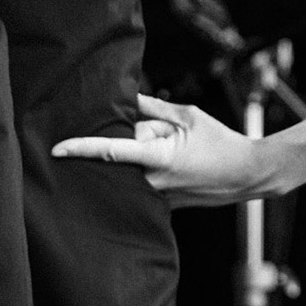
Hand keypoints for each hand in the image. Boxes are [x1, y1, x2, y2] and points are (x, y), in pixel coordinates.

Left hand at [52, 92, 268, 207]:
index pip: (110, 151)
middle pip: (122, 157)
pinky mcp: (165, 206)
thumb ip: (154, 108)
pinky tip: (178, 164)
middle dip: (135, 140)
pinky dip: (151, 172)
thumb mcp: (189, 116)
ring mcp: (158, 198)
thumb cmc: (222, 142)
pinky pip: (145, 185)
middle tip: (166, 134)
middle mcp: (152, 182)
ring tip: (178, 150)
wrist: (248, 174)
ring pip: (134, 172)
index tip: (57, 149)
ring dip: (144, 156)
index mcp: (158, 156)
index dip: (81, 148)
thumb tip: (126, 99)